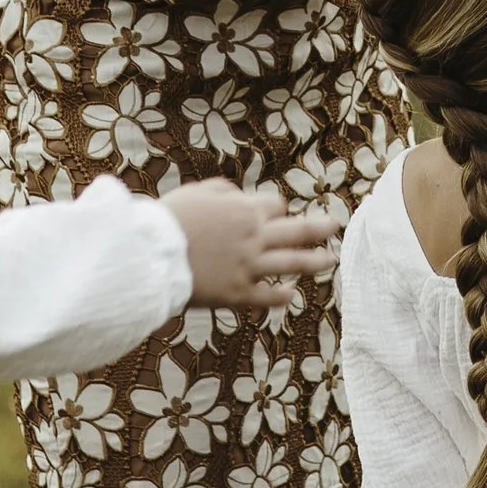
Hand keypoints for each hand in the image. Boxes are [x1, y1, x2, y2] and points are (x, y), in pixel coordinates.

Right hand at [162, 178, 335, 310]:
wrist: (151, 256)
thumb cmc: (169, 220)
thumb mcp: (197, 193)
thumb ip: (222, 190)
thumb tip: (237, 193)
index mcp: (244, 211)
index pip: (275, 206)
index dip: (275, 209)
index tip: (273, 214)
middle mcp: (253, 238)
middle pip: (296, 231)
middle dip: (319, 228)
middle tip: (335, 226)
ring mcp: (248, 267)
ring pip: (291, 263)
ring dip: (314, 262)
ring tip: (331, 261)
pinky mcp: (237, 293)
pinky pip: (266, 295)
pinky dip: (280, 296)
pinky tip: (291, 294)